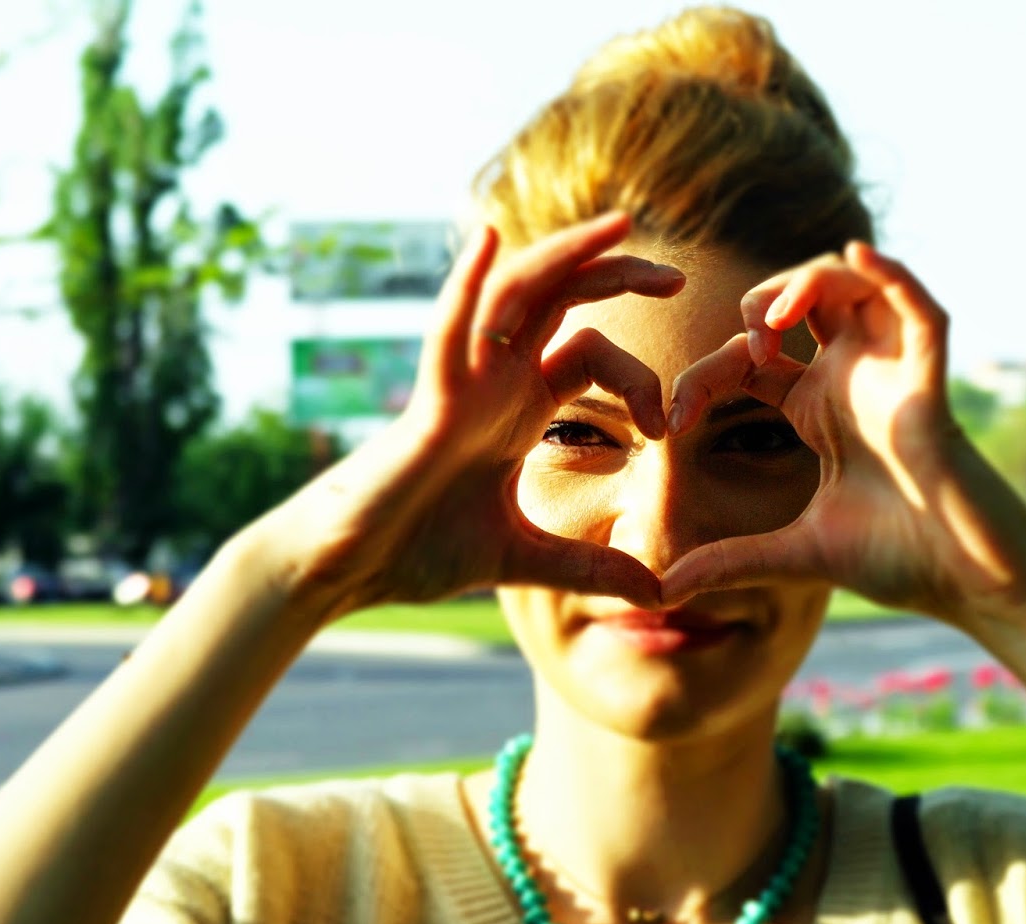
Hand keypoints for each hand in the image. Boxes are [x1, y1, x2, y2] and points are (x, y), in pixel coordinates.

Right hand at [253, 212, 683, 612]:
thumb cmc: (418, 550)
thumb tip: (660, 593)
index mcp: (518, 406)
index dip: (640, 378)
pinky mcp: (427, 402)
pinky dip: (467, 284)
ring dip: (565, 255)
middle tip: (676, 277)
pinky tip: (491, 240)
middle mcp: (493, 380)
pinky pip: (448, 331)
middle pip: (560, 301)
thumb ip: (589, 568)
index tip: (668, 428)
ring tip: (617, 227)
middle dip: (616, 277)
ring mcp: (460, 382)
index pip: (589, 352)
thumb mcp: (525, 561)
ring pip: (515, 296)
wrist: (349, 569)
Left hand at [661, 243, 1025, 624]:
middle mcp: (852, 378)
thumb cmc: (898, 559)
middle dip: (761, 303)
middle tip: (746, 350)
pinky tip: (859, 253)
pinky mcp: (932, 384)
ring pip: (855, 284)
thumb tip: (664, 590)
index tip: (673, 420)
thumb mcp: (794, 555)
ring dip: (810, 281)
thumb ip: (730, 562)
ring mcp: (893, 374)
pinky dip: (894, 273)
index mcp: (816, 407)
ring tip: (776, 322)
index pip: (749, 360)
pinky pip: (921, 310)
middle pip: (803, 299)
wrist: (968, 582)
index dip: (704, 376)